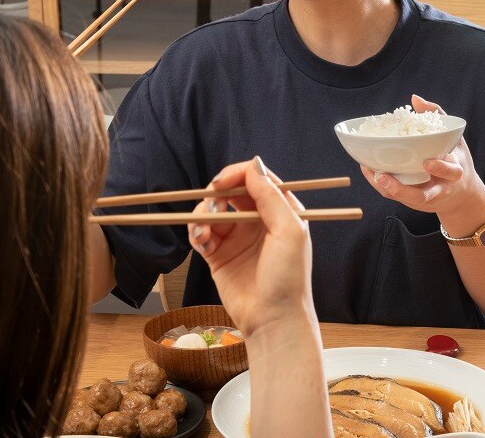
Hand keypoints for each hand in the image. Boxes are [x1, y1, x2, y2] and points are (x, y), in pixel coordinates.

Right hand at [186, 157, 314, 338]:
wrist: (272, 321)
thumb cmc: (288, 278)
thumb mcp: (288, 231)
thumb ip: (271, 196)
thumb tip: (254, 163)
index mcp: (280, 211)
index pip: (255, 179)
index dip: (236, 175)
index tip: (221, 183)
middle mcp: (258, 221)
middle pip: (230, 191)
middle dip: (216, 194)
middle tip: (213, 207)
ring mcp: (237, 237)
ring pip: (211, 210)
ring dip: (203, 214)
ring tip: (205, 232)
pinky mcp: (218, 255)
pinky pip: (200, 232)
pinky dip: (196, 231)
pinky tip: (201, 241)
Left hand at [359, 94, 484, 233]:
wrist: (460, 195)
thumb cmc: (456, 161)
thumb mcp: (455, 139)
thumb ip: (438, 118)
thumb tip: (415, 99)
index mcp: (454, 173)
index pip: (451, 172)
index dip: (440, 168)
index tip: (428, 162)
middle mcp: (439, 189)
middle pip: (423, 196)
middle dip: (403, 190)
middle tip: (384, 177)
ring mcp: (425, 198)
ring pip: (406, 199)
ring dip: (387, 189)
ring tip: (373, 174)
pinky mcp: (413, 202)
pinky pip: (396, 197)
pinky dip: (382, 186)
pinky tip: (369, 170)